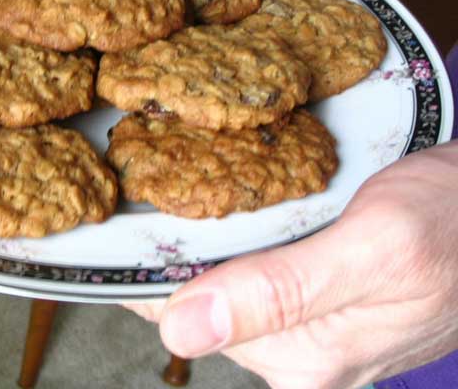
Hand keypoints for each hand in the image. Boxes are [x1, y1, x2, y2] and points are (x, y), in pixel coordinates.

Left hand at [130, 141, 457, 388]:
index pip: (179, 318)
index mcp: (304, 357)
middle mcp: (300, 358)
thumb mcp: (376, 246)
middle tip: (157, 183)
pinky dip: (236, 241)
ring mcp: (310, 334)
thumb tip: (182, 330)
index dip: (143, 268)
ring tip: (194, 186)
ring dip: (205, 239)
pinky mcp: (319, 307)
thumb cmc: (455, 222)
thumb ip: (282, 292)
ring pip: (222, 284)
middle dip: (173, 248)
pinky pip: (253, 274)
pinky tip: (239, 207)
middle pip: (196, 301)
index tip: (118, 222)